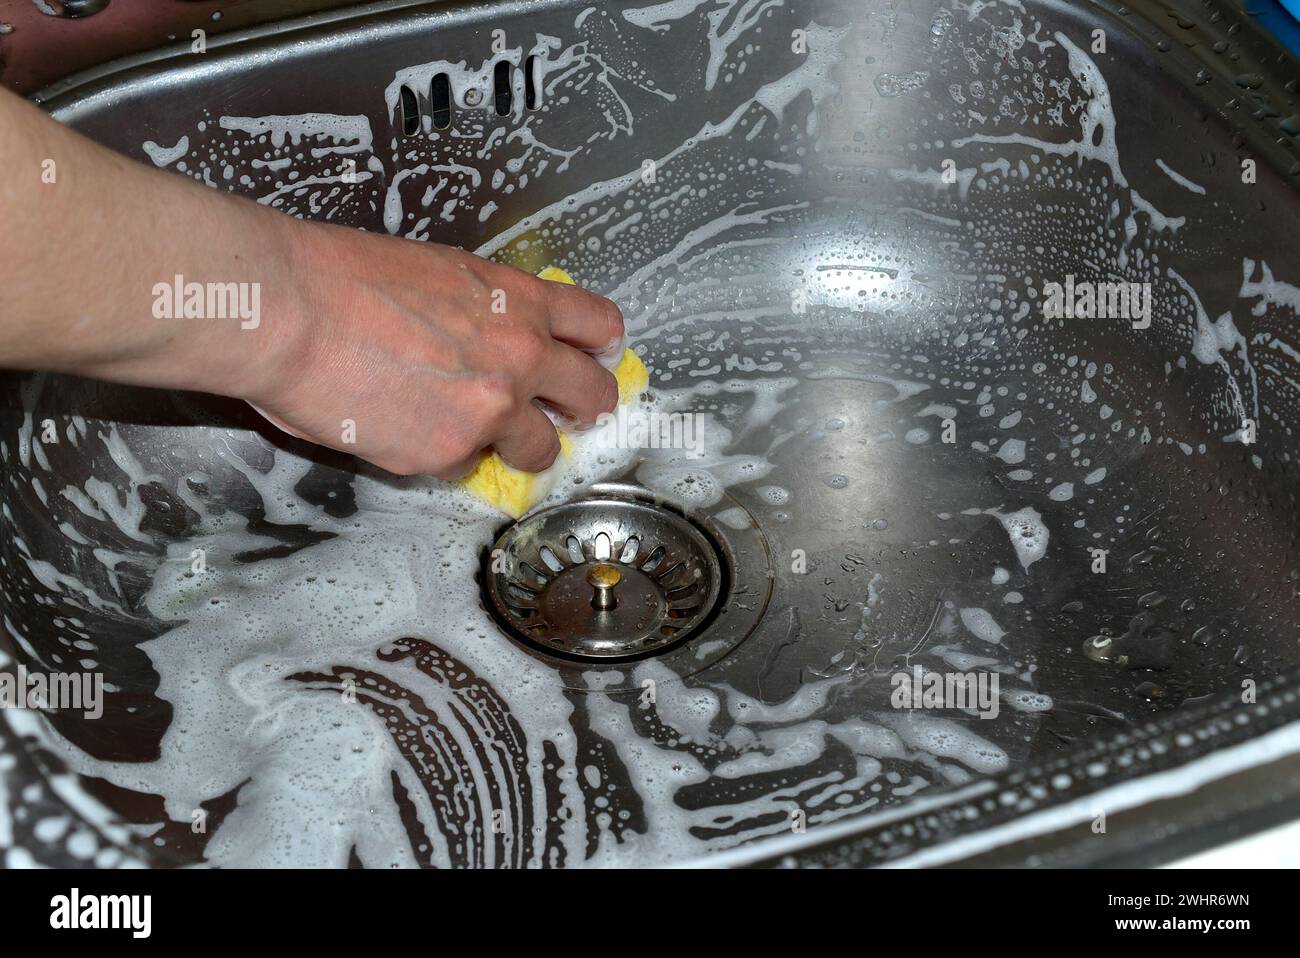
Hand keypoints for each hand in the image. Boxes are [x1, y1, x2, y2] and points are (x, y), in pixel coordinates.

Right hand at [248, 223, 623, 478]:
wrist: (291, 312)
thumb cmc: (342, 277)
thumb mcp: (438, 271)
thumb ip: (481, 311)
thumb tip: (483, 337)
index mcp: (519, 302)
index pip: (597, 324)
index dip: (599, 346)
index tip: (595, 356)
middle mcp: (520, 359)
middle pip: (592, 394)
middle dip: (584, 407)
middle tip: (569, 413)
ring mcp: (490, 413)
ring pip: (540, 449)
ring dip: (521, 446)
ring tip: (484, 434)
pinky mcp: (447, 455)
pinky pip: (464, 466)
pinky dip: (442, 455)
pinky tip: (405, 430)